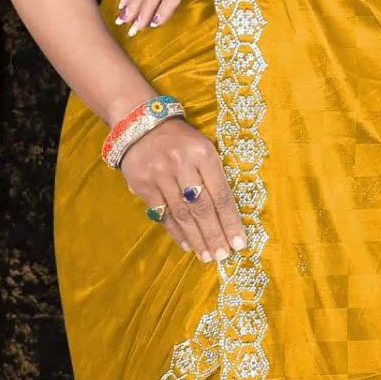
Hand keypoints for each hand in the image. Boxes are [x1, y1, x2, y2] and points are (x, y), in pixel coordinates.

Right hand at [119, 118, 246, 262]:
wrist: (141, 124)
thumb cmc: (182, 141)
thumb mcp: (204, 149)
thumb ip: (215, 177)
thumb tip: (229, 217)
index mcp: (203, 154)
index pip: (221, 194)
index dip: (231, 222)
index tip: (239, 243)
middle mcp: (181, 164)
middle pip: (201, 208)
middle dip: (214, 235)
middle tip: (223, 256)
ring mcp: (159, 175)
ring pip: (182, 214)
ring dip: (197, 238)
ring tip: (208, 256)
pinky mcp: (141, 184)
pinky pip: (162, 213)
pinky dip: (176, 231)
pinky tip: (187, 244)